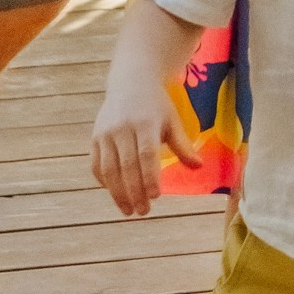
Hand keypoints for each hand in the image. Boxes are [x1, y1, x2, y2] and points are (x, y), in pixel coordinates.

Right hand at [89, 76, 203, 217]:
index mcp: (145, 123)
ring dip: (117, 193)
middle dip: (134, 192)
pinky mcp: (94, 137)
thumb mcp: (172, 121)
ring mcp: (105, 133)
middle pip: (127, 165)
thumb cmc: (156, 106)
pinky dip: (104, 183)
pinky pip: (96, 165)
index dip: (149, 177)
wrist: (130, 82)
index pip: (146, 154)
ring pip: (109, 169)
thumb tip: (198, 167)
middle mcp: (122, 128)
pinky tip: (116, 194)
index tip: (155, 197)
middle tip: (143, 211)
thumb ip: (183, 145)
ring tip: (128, 210)